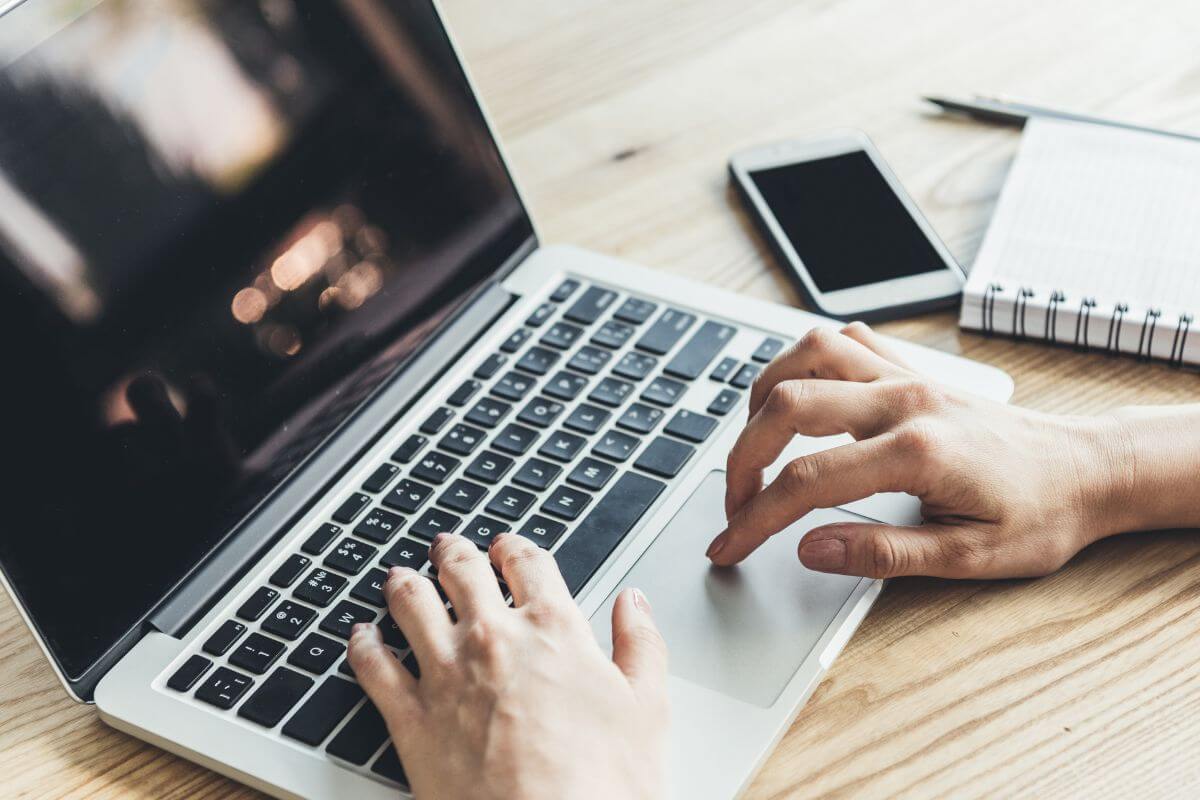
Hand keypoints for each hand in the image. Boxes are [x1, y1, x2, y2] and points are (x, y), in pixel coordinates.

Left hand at [348, 533, 668, 799]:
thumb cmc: (600, 783)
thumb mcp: (647, 706)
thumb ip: (641, 643)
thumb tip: (633, 603)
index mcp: (552, 629)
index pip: (527, 564)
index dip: (514, 547)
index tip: (506, 545)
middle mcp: (493, 639)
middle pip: (462, 573)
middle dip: (453, 554)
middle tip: (447, 547)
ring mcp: (446, 675)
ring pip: (411, 605)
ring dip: (404, 584)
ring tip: (400, 577)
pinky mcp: (411, 718)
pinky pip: (374, 666)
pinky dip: (363, 644)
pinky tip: (362, 637)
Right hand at [707, 323, 1134, 578]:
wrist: (1088, 471)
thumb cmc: (1040, 514)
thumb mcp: (970, 558)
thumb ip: (884, 554)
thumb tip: (811, 549)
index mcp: (917, 451)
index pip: (806, 481)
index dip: (754, 519)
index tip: (728, 546)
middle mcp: (905, 400)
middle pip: (788, 406)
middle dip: (743, 458)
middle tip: (735, 504)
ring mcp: (907, 377)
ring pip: (809, 355)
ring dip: (764, 395)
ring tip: (754, 443)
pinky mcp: (912, 369)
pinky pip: (845, 341)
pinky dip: (805, 362)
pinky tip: (798, 396)